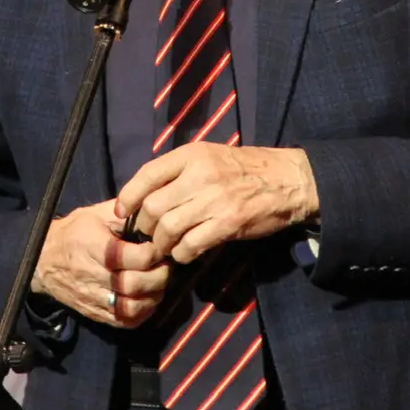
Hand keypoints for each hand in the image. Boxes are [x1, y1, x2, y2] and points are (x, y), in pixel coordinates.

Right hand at [31, 200, 171, 327]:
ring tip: (159, 284)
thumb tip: (150, 213)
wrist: (43, 260)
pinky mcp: (94, 313)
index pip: (133, 257)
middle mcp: (93, 274)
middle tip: (166, 266)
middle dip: (159, 277)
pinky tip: (148, 300)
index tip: (160, 246)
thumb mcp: (95, 214)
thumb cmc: (74, 233)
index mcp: (95, 246)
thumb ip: (123, 213)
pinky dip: (142, 314)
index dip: (154, 253)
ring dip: (154, 297)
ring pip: (131, 307)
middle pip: (134, 284)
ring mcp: (93, 297)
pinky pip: (123, 321)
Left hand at [116, 145, 318, 265]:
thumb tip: (145, 195)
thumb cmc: (244, 169)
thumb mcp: (209, 156)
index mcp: (191, 154)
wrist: (287, 180)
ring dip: (162, 244)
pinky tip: (186, 253)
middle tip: (152, 235)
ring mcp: (214, 200)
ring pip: (168, 229)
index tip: (122, 212)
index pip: (146, 175)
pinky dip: (182, 254)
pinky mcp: (227, 224)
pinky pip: (190, 246)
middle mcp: (200, 175)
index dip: (128, 197)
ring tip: (167, 247)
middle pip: (153, 208)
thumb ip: (179, 171)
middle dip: (146, 227)